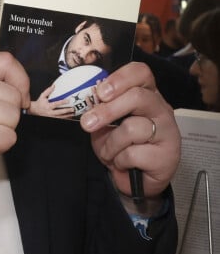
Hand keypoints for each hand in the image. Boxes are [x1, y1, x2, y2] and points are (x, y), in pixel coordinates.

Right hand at [29, 84, 74, 117]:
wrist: (35, 110)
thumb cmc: (40, 102)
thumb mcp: (42, 96)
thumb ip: (48, 91)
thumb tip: (53, 86)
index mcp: (48, 106)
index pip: (56, 104)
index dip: (62, 102)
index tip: (68, 100)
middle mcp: (50, 112)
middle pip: (60, 112)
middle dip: (67, 111)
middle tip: (72, 109)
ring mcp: (51, 116)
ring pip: (60, 117)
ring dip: (67, 115)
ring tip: (73, 113)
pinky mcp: (52, 119)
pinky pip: (60, 119)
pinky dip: (65, 118)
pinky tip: (70, 117)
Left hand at [79, 61, 179, 197]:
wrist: (135, 181)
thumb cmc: (120, 146)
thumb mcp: (105, 124)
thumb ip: (100, 109)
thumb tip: (85, 100)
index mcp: (146, 94)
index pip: (141, 73)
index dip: (120, 78)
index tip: (100, 92)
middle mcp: (160, 108)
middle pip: (138, 97)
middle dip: (107, 111)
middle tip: (88, 123)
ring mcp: (168, 131)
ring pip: (132, 128)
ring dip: (111, 144)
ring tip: (109, 153)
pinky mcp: (168, 155)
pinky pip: (134, 154)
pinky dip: (120, 161)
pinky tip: (124, 164)